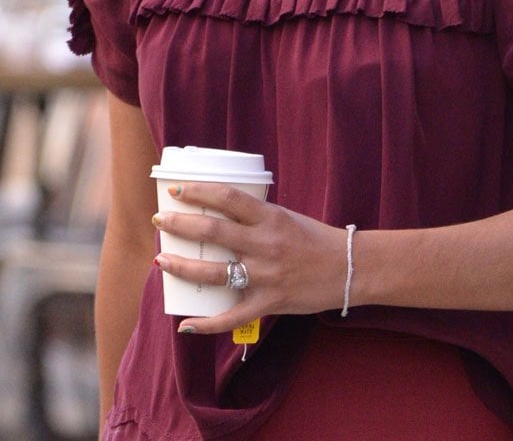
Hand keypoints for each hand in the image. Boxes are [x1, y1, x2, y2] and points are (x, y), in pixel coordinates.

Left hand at [152, 182, 347, 334]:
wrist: (350, 268)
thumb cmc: (316, 240)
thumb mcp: (286, 218)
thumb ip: (257, 219)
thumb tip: (220, 215)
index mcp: (271, 218)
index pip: (228, 198)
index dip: (200, 192)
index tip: (177, 190)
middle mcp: (265, 244)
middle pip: (214, 231)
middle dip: (181, 224)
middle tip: (161, 220)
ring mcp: (266, 275)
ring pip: (214, 272)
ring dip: (183, 267)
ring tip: (162, 261)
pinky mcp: (269, 302)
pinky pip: (232, 317)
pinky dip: (207, 324)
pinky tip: (186, 324)